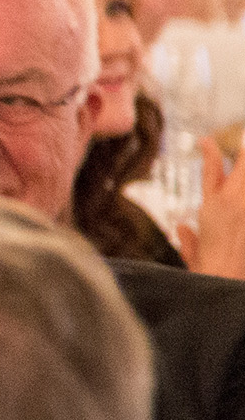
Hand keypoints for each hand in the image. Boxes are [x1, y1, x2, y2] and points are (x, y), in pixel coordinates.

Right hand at [183, 136, 244, 277]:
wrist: (225, 278)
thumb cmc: (209, 269)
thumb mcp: (193, 254)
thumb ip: (188, 239)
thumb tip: (182, 227)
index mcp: (211, 206)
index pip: (210, 168)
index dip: (209, 150)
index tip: (205, 140)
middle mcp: (231, 201)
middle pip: (242, 162)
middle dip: (242, 152)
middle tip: (240, 146)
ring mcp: (244, 206)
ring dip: (244, 166)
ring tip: (242, 157)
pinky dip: (244, 196)